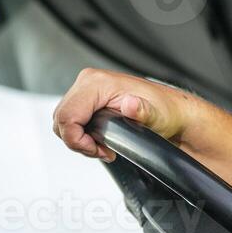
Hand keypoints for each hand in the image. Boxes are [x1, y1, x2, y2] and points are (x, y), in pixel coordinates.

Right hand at [51, 68, 191, 161]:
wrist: (170, 111)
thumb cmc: (165, 112)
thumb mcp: (157, 116)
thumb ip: (143, 112)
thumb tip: (131, 105)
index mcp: (99, 82)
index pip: (67, 116)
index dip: (77, 140)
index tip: (97, 149)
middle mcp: (89, 82)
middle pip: (61, 119)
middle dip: (78, 141)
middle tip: (102, 150)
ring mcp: (87, 89)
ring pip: (63, 121)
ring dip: (80, 139)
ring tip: (103, 146)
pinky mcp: (87, 99)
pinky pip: (71, 120)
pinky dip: (81, 134)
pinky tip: (100, 139)